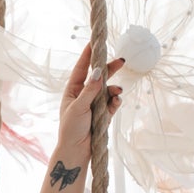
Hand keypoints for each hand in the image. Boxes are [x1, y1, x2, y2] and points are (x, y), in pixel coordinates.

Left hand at [56, 42, 123, 167]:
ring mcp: (95, 104)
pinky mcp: (104, 114)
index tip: (94, 42)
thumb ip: (90, 90)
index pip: (82, 68)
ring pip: (108, 90)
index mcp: (73, 90)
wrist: (76, 150)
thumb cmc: (71, 128)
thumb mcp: (78, 107)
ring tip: (118, 92)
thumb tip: (98, 71)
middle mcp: (84, 94)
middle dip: (110, 69)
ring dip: (114, 89)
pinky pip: (113, 103)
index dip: (88, 55)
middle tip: (122, 61)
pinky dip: (116, 101)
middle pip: (99, 76)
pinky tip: (117, 101)